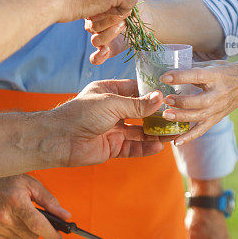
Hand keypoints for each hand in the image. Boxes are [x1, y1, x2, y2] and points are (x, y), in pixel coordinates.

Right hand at [0, 174, 71, 238]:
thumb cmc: (7, 180)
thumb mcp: (31, 184)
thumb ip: (49, 201)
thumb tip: (66, 216)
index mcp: (16, 202)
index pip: (37, 224)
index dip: (51, 234)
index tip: (59, 238)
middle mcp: (3, 216)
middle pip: (31, 234)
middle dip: (36, 227)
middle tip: (30, 213)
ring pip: (20, 237)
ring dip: (22, 228)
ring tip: (15, 212)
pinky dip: (10, 231)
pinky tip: (5, 217)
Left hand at [39, 79, 165, 167]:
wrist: (59, 139)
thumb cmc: (81, 113)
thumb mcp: (112, 103)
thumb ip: (137, 105)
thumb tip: (161, 98)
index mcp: (109, 92)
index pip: (136, 90)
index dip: (152, 94)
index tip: (172, 95)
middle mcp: (112, 110)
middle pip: (140, 112)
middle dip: (158, 116)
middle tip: (178, 117)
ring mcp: (112, 129)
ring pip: (139, 132)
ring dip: (155, 133)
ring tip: (174, 134)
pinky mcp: (112, 147)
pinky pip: (133, 147)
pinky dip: (145, 148)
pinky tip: (158, 147)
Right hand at [85, 0, 150, 64]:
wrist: (149, 20)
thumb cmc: (136, 6)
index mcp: (95, 11)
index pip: (89, 12)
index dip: (102, 10)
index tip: (117, 5)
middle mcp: (95, 24)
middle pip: (91, 26)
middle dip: (108, 21)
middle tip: (123, 16)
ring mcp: (101, 38)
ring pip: (95, 40)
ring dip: (109, 34)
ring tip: (123, 26)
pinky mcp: (110, 50)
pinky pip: (96, 58)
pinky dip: (98, 56)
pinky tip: (106, 50)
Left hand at [159, 61, 237, 145]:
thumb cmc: (224, 72)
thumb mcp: (211, 65)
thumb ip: (191, 68)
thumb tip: (168, 69)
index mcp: (215, 76)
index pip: (196, 76)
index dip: (180, 77)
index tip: (164, 78)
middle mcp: (217, 94)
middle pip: (199, 101)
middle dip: (181, 102)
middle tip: (166, 99)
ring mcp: (217, 109)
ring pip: (199, 116)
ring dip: (182, 117)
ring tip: (166, 115)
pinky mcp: (216, 119)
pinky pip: (201, 130)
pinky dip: (189, 137)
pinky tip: (176, 142)